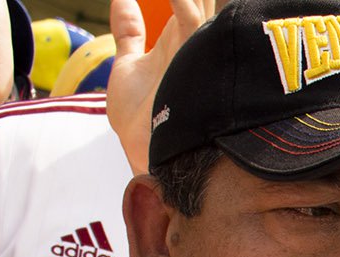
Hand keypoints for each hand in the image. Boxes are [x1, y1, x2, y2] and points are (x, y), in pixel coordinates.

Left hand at [106, 0, 205, 173]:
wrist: (148, 158)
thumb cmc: (141, 121)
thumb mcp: (127, 66)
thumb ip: (128, 31)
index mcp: (186, 38)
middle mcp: (196, 42)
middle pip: (212, 0)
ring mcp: (195, 48)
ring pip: (206, 3)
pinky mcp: (188, 56)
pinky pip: (190, 14)